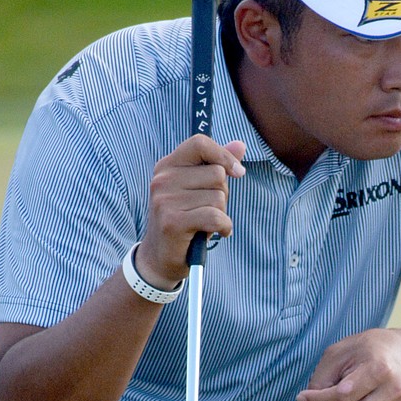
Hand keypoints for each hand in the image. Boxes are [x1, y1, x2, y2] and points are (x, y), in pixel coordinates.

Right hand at [136, 136, 246, 287]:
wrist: (160, 257)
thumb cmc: (185, 219)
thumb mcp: (198, 189)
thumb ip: (217, 165)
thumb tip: (240, 145)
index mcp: (167, 166)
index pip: (200, 143)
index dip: (223, 155)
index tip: (237, 172)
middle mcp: (163, 180)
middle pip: (217, 174)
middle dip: (223, 194)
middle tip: (208, 209)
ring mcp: (166, 201)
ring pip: (218, 197)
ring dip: (222, 213)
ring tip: (206, 222)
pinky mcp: (173, 222)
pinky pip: (215, 217)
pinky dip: (224, 226)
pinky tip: (217, 232)